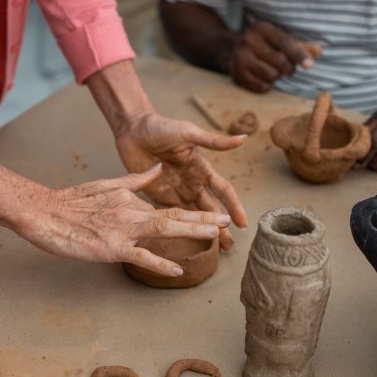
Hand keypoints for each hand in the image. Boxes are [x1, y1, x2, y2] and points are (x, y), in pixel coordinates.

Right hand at [13, 164, 231, 276]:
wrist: (45, 212)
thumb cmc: (73, 201)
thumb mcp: (107, 183)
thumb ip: (136, 179)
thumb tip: (158, 169)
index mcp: (132, 198)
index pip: (169, 206)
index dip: (195, 212)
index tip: (215, 216)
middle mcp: (132, 211)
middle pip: (174, 215)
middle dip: (203, 219)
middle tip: (225, 223)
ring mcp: (123, 229)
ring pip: (164, 229)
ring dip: (191, 231)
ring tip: (214, 236)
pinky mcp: (111, 248)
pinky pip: (141, 257)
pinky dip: (161, 263)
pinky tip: (178, 270)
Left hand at [114, 112, 247, 249]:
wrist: (133, 129)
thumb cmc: (161, 127)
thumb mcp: (188, 132)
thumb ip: (213, 141)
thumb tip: (242, 138)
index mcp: (202, 168)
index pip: (223, 191)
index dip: (234, 206)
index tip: (242, 223)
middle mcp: (192, 182)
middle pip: (210, 209)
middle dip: (220, 227)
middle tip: (230, 247)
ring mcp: (176, 190)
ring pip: (194, 215)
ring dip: (203, 230)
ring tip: (214, 249)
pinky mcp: (158, 195)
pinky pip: (172, 215)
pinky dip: (180, 227)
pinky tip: (185, 240)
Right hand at [230, 21, 321, 92]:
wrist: (232, 50)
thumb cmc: (265, 44)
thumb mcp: (280, 39)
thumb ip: (300, 45)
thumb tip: (318, 52)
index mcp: (261, 29)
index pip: (284, 43)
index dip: (299, 54)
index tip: (310, 65)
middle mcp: (248, 41)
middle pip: (279, 61)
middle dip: (289, 68)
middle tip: (287, 67)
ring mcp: (240, 59)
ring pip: (271, 75)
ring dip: (277, 76)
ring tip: (273, 70)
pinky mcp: (237, 74)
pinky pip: (261, 86)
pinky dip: (267, 84)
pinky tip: (263, 76)